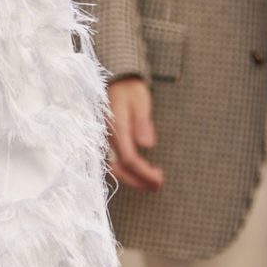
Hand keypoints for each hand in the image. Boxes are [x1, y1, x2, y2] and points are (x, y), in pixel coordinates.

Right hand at [107, 76, 164, 191]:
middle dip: (138, 181)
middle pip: (120, 168)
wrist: (116, 79)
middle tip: (157, 186)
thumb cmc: (129, 89)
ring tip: (152, 181)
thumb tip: (147, 144)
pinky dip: (128, 169)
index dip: (143, 173)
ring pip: (116, 167)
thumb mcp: (140, 101)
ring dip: (134, 178)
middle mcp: (108, 137)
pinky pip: (115, 160)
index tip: (159, 180)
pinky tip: (141, 169)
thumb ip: (142, 123)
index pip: (128, 159)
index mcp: (116, 128)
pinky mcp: (109, 140)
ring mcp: (106, 140)